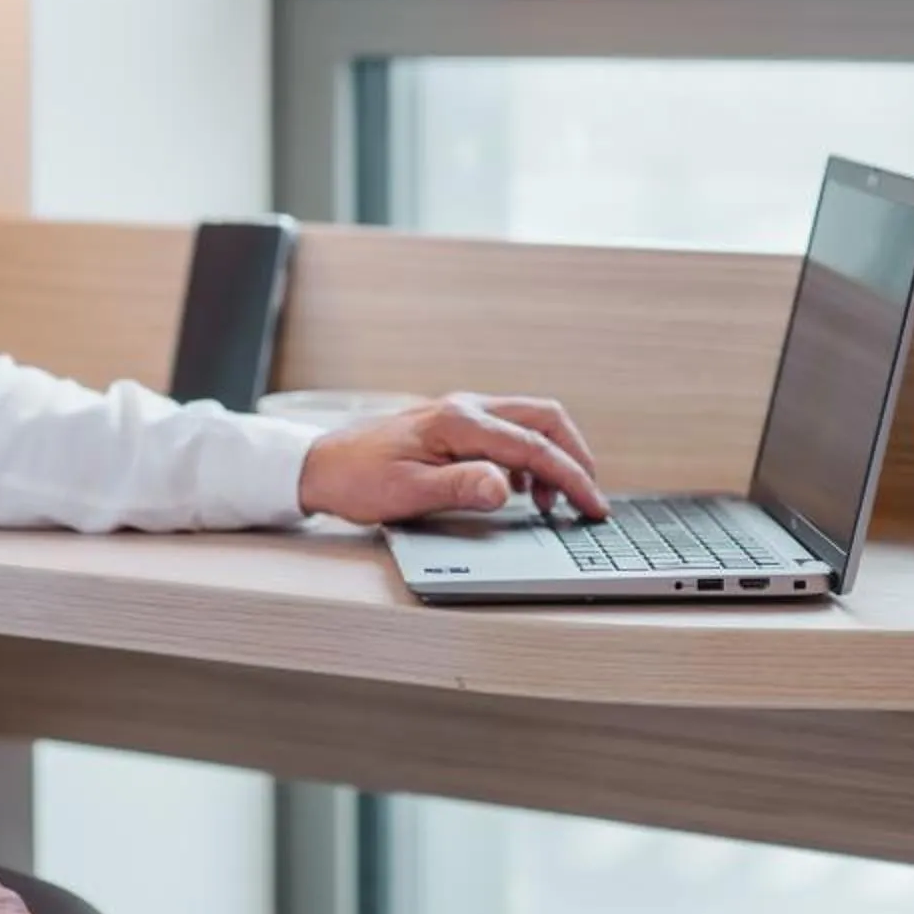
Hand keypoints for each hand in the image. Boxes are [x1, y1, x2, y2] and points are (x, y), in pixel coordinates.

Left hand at [297, 393, 608, 525]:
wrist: (321, 466)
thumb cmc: (357, 479)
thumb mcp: (407, 493)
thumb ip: (460, 487)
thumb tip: (504, 488)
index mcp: (458, 422)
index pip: (533, 446)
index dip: (571, 478)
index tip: (592, 505)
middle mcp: (464, 408)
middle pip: (544, 418)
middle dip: (574, 455)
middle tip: (587, 497)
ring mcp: (460, 412)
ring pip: (529, 421)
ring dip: (551, 456)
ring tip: (552, 502)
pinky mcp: (455, 424)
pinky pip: (508, 431)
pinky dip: (528, 456)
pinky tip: (518, 489)